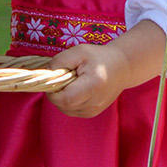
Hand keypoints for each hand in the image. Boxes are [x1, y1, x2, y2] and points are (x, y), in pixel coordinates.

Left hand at [46, 21, 166, 118]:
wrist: (122, 68)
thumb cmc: (99, 57)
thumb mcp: (78, 52)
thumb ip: (59, 62)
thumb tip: (45, 75)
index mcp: (93, 86)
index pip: (64, 99)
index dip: (53, 90)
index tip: (56, 78)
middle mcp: (94, 103)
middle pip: (62, 105)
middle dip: (57, 92)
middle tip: (65, 77)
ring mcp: (93, 111)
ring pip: (64, 109)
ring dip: (62, 97)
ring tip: (73, 82)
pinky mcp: (91, 114)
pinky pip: (70, 110)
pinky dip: (68, 101)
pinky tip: (77, 89)